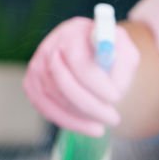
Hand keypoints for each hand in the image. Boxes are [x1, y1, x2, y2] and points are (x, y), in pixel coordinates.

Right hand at [23, 17, 138, 136]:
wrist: (90, 51)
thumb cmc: (111, 53)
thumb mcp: (126, 52)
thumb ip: (124, 65)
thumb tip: (114, 87)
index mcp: (74, 33)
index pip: (78, 61)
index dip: (96, 83)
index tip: (116, 98)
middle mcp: (50, 47)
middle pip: (62, 82)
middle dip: (90, 105)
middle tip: (114, 119)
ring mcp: (37, 66)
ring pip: (53, 98)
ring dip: (79, 116)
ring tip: (103, 124)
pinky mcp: (32, 84)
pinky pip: (45, 107)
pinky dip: (67, 121)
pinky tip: (87, 127)